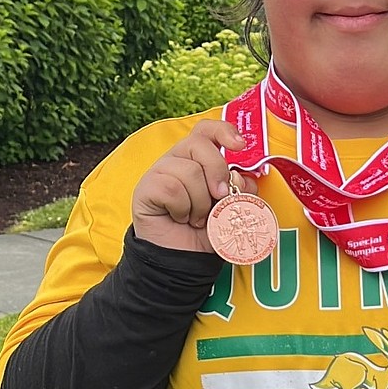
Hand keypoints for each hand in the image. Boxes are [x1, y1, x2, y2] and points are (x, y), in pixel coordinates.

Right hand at [131, 118, 245, 252]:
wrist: (184, 259)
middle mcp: (177, 160)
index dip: (223, 131)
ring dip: (200, 201)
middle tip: (219, 196)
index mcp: (198, 159)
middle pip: (198, 144)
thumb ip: (242, 189)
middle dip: (216, 171)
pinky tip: (179, 218)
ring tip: (196, 217)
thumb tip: (240, 175)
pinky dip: (183, 208)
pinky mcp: (146, 187)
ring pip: (188, 170)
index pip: (206, 130)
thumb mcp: (232, 208)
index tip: (239, 146)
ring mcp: (159, 172)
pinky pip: (171, 188)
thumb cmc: (205, 231)